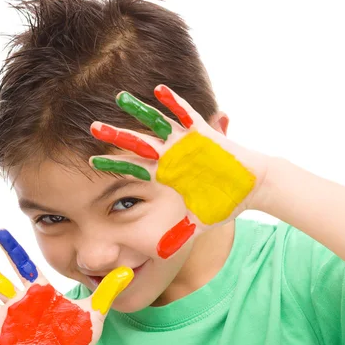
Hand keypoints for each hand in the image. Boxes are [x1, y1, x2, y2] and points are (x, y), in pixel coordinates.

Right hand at [0, 229, 132, 344]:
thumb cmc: (79, 337)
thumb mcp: (95, 312)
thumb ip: (108, 290)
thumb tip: (130, 270)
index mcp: (41, 294)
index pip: (25, 268)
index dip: (13, 251)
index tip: (0, 232)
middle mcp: (21, 304)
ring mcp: (10, 323)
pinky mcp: (3, 343)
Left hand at [88, 84, 268, 258]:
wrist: (253, 187)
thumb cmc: (225, 203)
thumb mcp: (198, 223)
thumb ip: (179, 235)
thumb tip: (163, 254)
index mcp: (167, 175)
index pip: (133, 168)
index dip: (113, 165)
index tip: (91, 162)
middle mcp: (172, 156)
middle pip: (137, 143)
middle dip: (116, 136)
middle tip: (92, 127)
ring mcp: (186, 143)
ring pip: (157, 123)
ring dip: (139, 111)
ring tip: (120, 98)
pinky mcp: (204, 134)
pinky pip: (186, 114)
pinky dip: (174, 103)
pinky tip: (158, 91)